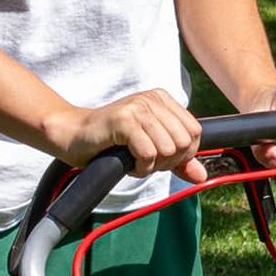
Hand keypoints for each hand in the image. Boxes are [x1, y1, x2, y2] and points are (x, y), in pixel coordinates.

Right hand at [45, 88, 203, 178]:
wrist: (72, 135)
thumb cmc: (112, 142)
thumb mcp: (151, 148)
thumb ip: (177, 160)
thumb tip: (202, 177)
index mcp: (163, 100)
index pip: (195, 133)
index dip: (182, 155)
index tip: (160, 158)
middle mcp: (153, 99)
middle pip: (185, 143)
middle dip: (168, 162)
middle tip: (145, 161)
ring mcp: (138, 107)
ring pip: (168, 149)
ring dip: (151, 166)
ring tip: (133, 160)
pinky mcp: (124, 120)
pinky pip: (148, 154)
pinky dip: (139, 167)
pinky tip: (127, 162)